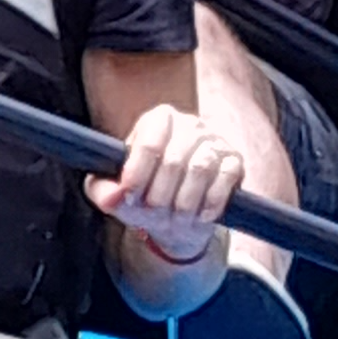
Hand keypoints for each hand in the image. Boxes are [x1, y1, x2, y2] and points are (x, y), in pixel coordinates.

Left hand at [86, 102, 241, 264]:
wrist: (179, 217)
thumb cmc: (146, 196)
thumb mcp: (117, 194)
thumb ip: (102, 191)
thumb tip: (112, 197)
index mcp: (157, 120)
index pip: (147, 144)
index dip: (137, 176)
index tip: (130, 199)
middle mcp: (189, 124)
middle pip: (173, 160)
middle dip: (160, 195)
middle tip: (153, 213)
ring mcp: (214, 141)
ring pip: (200, 168)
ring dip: (185, 202)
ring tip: (176, 218)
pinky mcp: (234, 161)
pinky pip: (225, 178)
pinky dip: (211, 202)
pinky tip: (200, 216)